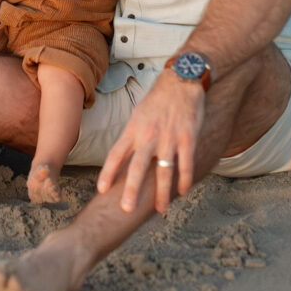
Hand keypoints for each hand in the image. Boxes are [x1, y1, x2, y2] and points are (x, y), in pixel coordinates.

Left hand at [96, 70, 204, 213]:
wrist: (180, 81)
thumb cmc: (157, 100)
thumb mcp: (138, 115)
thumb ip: (132, 136)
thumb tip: (123, 155)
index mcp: (134, 129)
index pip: (116, 154)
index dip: (108, 173)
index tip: (102, 190)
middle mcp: (149, 135)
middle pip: (138, 167)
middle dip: (132, 189)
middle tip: (127, 209)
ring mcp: (169, 137)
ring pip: (164, 171)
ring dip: (162, 193)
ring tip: (160, 210)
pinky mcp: (188, 138)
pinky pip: (186, 164)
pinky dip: (184, 179)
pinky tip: (183, 192)